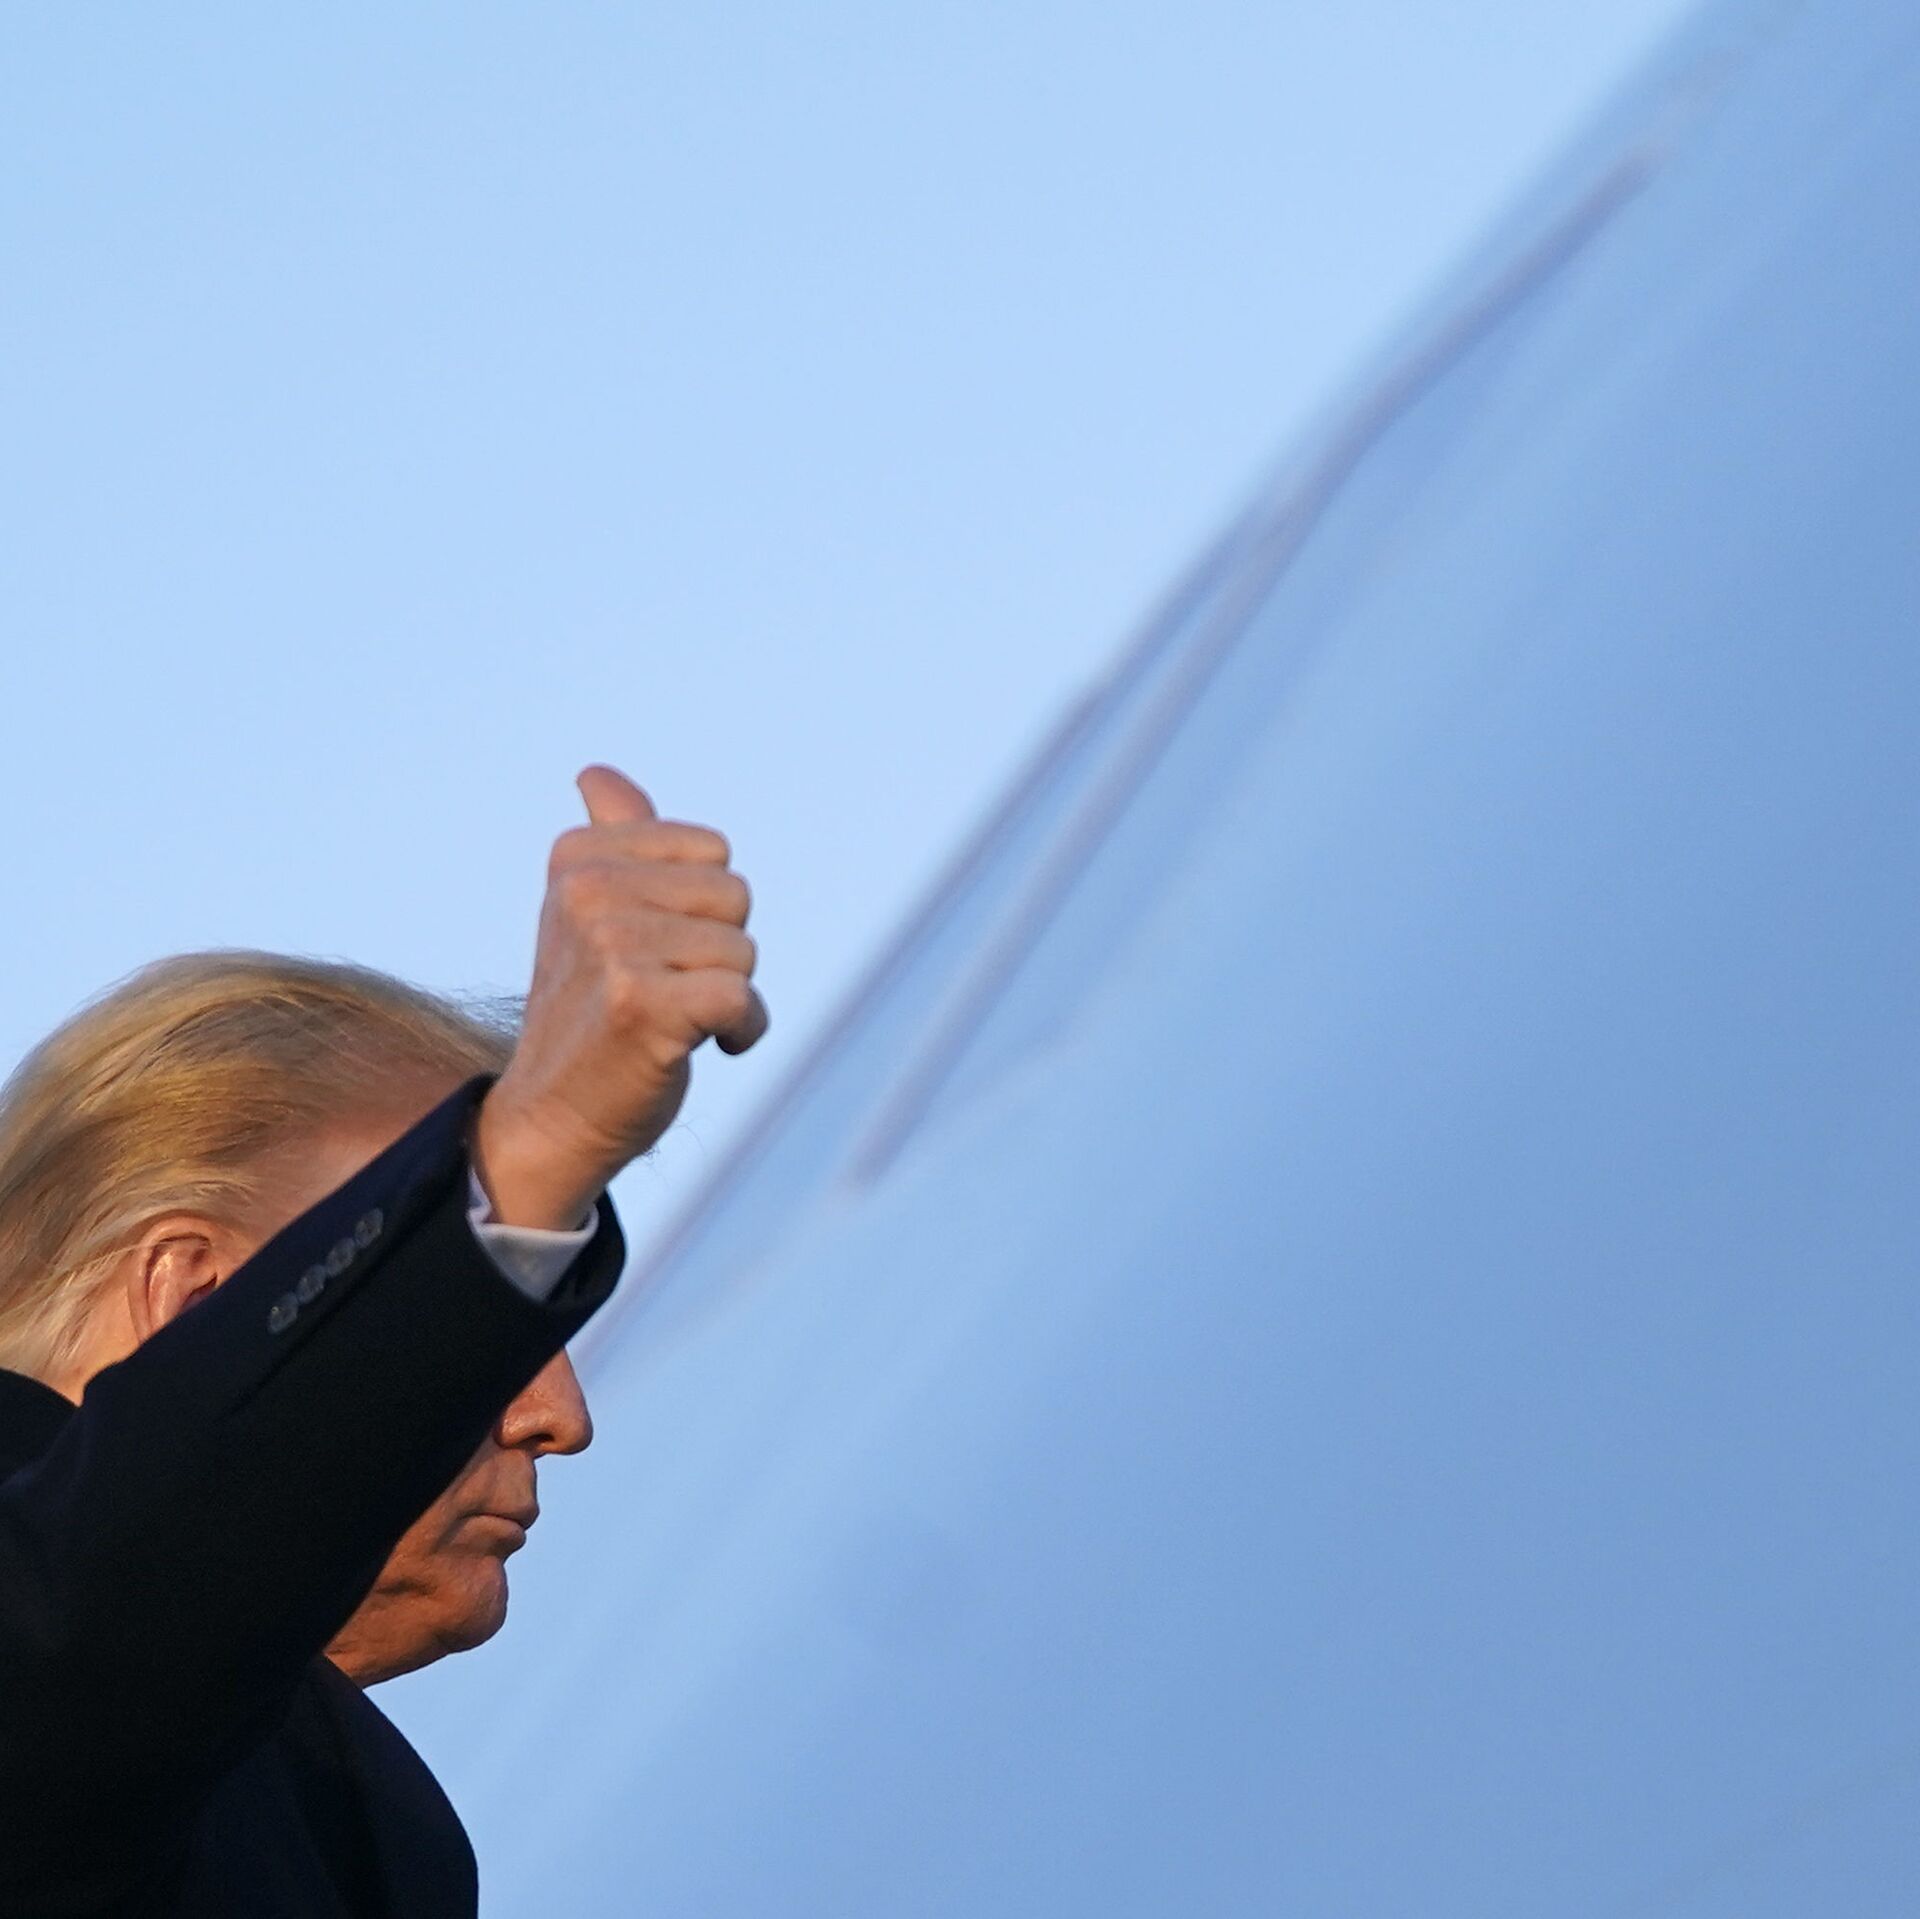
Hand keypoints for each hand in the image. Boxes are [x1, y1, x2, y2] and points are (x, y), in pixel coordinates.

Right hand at [473, 766, 767, 1227]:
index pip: (712, 851)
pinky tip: (699, 1049)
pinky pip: (742, 999)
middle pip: (735, 896)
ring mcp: (612, 946)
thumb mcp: (589, 912)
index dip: (703, 909)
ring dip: (726, 996)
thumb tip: (596, 772)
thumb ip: (610, 837)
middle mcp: (588, 892)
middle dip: (720, 952)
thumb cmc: (590, 1011)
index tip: (653, 946)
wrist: (552, 1118)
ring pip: (743, 951)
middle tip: (664, 991)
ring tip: (670, 1022)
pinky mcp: (641, 1004)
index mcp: (579, 857)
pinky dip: (740, 1032)